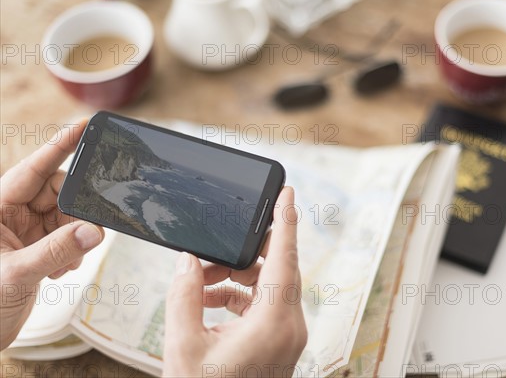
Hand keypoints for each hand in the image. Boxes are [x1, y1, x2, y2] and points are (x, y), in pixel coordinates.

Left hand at [0, 121, 104, 349]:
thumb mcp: (16, 274)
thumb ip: (56, 250)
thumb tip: (94, 231)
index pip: (32, 169)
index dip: (59, 146)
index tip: (84, 126)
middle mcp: (12, 215)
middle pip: (57, 192)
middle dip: (76, 210)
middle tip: (88, 228)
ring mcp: (26, 231)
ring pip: (67, 215)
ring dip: (75, 235)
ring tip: (65, 261)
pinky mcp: (39, 248)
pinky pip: (69, 235)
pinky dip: (74, 250)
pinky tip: (61, 269)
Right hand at [163, 187, 307, 376]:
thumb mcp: (184, 346)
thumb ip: (185, 296)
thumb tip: (187, 261)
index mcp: (274, 321)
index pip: (285, 257)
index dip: (286, 220)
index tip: (288, 191)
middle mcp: (290, 325)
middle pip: (278, 267)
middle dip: (248, 250)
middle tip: (220, 241)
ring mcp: (288, 335)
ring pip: (270, 286)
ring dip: (237, 277)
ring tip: (200, 281)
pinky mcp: (280, 342)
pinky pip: (265, 305)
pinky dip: (239, 297)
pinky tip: (209, 302)